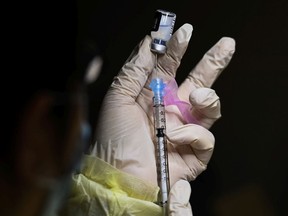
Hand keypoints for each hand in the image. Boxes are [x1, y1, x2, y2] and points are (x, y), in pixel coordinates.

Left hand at [91, 23, 234, 194]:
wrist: (117, 176)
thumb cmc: (114, 137)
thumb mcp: (119, 97)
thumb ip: (136, 69)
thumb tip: (150, 41)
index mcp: (153, 97)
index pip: (170, 68)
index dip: (178, 50)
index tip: (184, 32)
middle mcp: (171, 111)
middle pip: (198, 83)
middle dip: (212, 64)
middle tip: (226, 45)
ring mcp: (184, 131)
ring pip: (210, 108)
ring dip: (208, 98)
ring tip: (197, 97)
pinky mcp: (193, 153)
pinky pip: (205, 138)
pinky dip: (192, 134)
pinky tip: (176, 137)